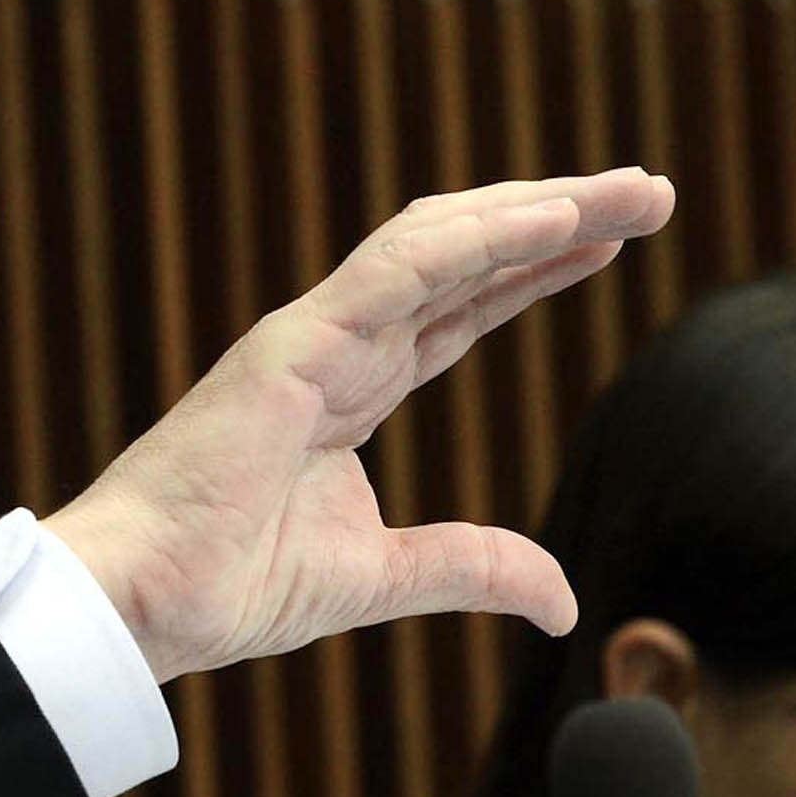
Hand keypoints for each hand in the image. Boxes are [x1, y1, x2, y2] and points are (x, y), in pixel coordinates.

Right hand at [46, 168, 675, 680]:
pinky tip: (553, 218)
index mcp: (350, 386)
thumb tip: (562, 600)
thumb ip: (471, 567)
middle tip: (649, 191)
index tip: (612, 240)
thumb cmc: (226, 585)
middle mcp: (337, 344)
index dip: (537, 267)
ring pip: (441, 241)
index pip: (463, 306)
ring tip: (627, 191)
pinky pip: (400, 271)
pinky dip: (479, 238)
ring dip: (540, 208)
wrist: (145, 605)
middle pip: (467, 256)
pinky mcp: (294, 344)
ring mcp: (314, 335)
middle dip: (560, 217)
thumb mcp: (384, 578)